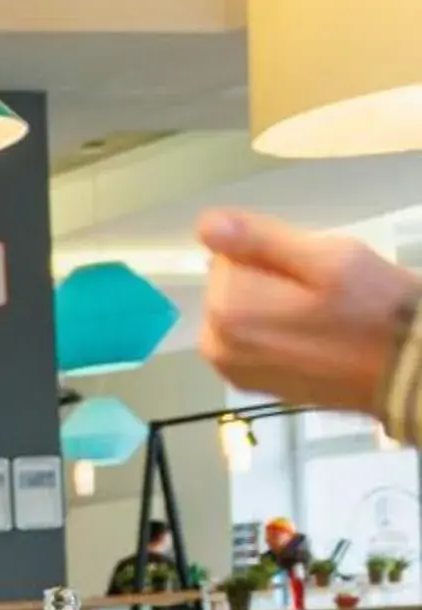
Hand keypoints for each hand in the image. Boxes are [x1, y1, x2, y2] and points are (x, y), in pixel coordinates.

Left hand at [198, 209, 421, 416]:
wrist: (406, 371)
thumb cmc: (376, 309)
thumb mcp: (330, 258)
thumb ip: (261, 240)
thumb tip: (206, 225)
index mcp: (227, 309)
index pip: (229, 254)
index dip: (273, 254)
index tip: (311, 270)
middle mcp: (215, 344)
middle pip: (231, 284)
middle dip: (271, 281)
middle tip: (322, 294)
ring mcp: (229, 369)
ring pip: (241, 311)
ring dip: (273, 306)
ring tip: (320, 316)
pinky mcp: (248, 384)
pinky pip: (250, 339)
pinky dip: (274, 332)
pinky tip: (312, 337)